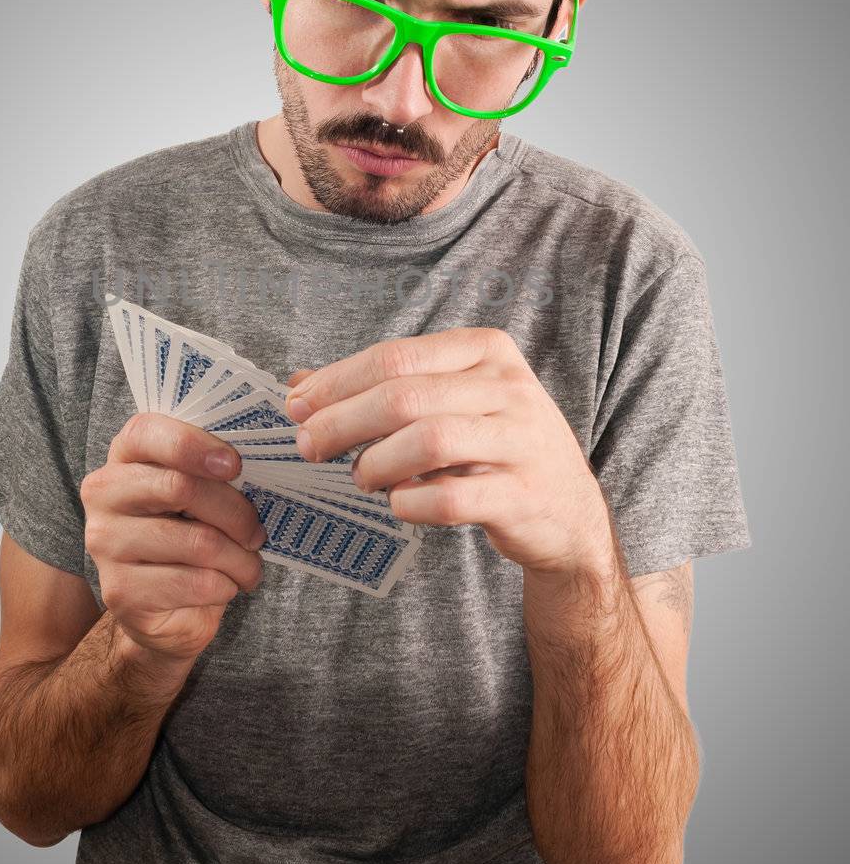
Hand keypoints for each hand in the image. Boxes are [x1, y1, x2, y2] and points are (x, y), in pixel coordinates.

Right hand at [81, 413, 266, 664]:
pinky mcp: (120, 590)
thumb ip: (213, 470)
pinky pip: (194, 583)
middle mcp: (103, 494)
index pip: (146, 432)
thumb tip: (259, 465)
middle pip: (180, 487)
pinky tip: (224, 586)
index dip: (193, 445)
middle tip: (257, 532)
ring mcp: (105, 543)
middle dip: (235, 513)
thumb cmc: (190, 533)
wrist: (166, 608)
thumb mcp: (199, 493)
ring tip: (249, 566)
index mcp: (124, 455)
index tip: (234, 465)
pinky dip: (225, 586)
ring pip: (197, 542)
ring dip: (239, 559)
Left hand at [285, 329, 613, 578]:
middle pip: (405, 395)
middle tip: (308, 446)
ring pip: (429, 440)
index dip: (337, 382)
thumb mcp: (447, 404)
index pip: (396, 357)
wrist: (567, 512)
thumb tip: (300, 384)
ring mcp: (521, 440)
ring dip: (377, 463)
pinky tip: (399, 504)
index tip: (295, 406)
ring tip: (361, 478)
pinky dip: (411, 503)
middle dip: (342, 421)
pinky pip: (452, 497)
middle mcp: (508, 387)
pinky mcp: (523, 494)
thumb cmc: (493, 449)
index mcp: (486, 351)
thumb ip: (381, 388)